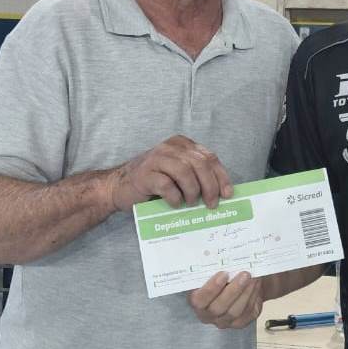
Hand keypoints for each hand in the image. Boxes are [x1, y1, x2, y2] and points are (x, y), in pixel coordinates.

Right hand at [108, 135, 232, 211]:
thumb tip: (223, 194)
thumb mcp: (179, 175)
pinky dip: (175, 197)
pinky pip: (167, 185)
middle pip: (200, 164)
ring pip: (185, 172)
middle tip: (211, 204)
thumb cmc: (154, 183)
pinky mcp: (145, 173)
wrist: (119, 187)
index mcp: (182, 144)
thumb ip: (197, 176)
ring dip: (192, 191)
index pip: (210, 158)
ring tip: (191, 203)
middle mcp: (170, 147)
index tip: (228, 194)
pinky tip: (175, 203)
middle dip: (210, 186)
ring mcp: (156, 158)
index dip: (221, 177)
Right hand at [188, 271, 263, 329]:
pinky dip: (253, 297)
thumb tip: (221, 253)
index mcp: (197, 302)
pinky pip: (247, 312)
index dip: (211, 288)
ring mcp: (225, 321)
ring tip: (254, 278)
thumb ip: (212, 269)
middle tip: (245, 274)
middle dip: (233, 290)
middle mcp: (209, 315)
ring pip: (235, 311)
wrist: (234, 287)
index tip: (223, 274)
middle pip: (219, 308)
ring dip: (246, 293)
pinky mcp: (240, 322)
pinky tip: (256, 285)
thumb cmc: (221, 278)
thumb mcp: (212, 273)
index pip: (199, 300)